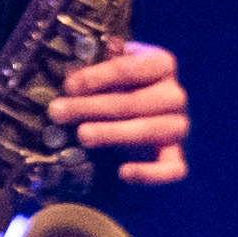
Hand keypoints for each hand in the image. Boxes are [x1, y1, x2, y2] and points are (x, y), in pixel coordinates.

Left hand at [44, 39, 188, 184]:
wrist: (141, 120)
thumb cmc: (121, 89)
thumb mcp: (111, 72)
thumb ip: (97, 63)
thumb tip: (73, 71)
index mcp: (161, 64)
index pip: (129, 68)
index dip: (97, 77)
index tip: (69, 86)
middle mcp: (175, 95)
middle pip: (134, 101)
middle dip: (92, 106)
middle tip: (59, 111)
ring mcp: (179, 127)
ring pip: (149, 131)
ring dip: (112, 133)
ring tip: (82, 135)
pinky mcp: (177, 158)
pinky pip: (172, 169)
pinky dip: (150, 173)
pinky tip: (123, 173)